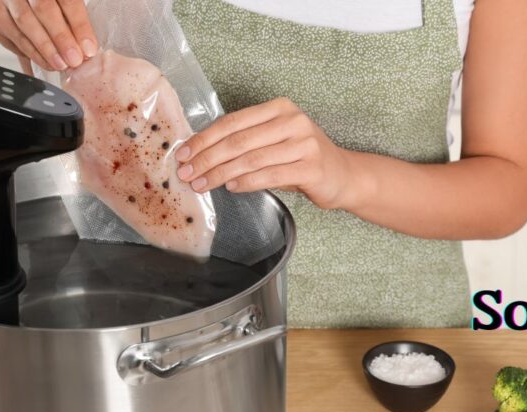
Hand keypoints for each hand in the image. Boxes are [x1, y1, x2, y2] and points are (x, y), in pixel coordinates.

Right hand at [0, 0, 98, 74]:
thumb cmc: (56, 14)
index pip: (68, 0)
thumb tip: (87, 51)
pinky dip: (31, 52)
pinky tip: (45, 62)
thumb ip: (76, 27)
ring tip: (60, 64)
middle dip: (61, 37)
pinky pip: (14, 35)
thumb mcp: (68, 15)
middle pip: (44, 8)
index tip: (88, 48)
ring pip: (25, 21)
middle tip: (73, 59)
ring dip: (45, 48)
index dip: (79, 25)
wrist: (30, 11)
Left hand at [174, 97, 353, 208]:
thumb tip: (200, 155)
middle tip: (186, 174)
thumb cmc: (301, 159)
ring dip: (220, 174)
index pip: (231, 122)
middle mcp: (292, 121)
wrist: (343, 175)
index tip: (183, 154)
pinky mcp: (311, 167)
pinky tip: (231, 188)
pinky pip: (269, 175)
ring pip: (250, 160)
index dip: (203, 139)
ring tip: (202, 185)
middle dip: (206, 159)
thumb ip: (244, 142)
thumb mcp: (274, 141)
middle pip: (237, 141)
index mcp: (279, 108)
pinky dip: (246, 183)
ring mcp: (304, 143)